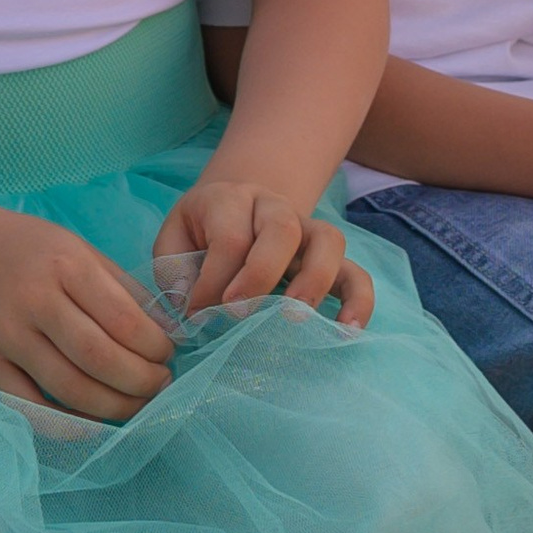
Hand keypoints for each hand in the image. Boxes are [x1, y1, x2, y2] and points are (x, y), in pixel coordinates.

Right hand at [0, 205, 176, 422]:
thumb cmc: (34, 250)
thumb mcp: (82, 251)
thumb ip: (124, 291)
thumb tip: (168, 335)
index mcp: (65, 265)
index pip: (122, 319)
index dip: (155, 347)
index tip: (168, 354)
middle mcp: (33, 300)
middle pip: (98, 358)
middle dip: (140, 381)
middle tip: (161, 385)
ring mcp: (6, 336)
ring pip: (68, 388)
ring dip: (113, 406)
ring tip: (137, 403)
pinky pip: (30, 407)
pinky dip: (67, 423)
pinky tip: (94, 422)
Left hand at [160, 172, 375, 323]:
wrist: (234, 209)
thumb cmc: (198, 237)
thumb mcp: (174, 244)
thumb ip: (176, 274)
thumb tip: (192, 310)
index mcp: (228, 201)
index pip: (229, 239)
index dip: (212, 282)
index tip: (196, 315)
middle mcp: (272, 208)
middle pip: (281, 229)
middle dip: (261, 275)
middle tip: (239, 313)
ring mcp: (306, 229)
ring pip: (326, 240)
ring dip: (314, 282)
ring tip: (297, 319)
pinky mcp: (328, 258)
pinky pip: (355, 272)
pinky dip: (357, 300)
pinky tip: (347, 331)